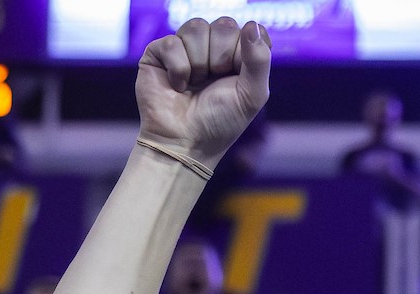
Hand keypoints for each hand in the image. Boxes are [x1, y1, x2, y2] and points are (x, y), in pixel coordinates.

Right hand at [135, 17, 271, 171]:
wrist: (185, 144)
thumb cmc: (220, 123)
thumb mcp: (252, 95)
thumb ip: (260, 59)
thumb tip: (252, 24)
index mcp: (237, 53)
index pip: (248, 30)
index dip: (242, 56)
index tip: (235, 79)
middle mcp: (212, 46)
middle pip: (224, 25)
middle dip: (220, 59)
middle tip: (212, 82)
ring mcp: (184, 47)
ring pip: (197, 27)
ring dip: (199, 64)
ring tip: (194, 85)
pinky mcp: (159, 52)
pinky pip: (172, 42)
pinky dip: (178, 70)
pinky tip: (177, 86)